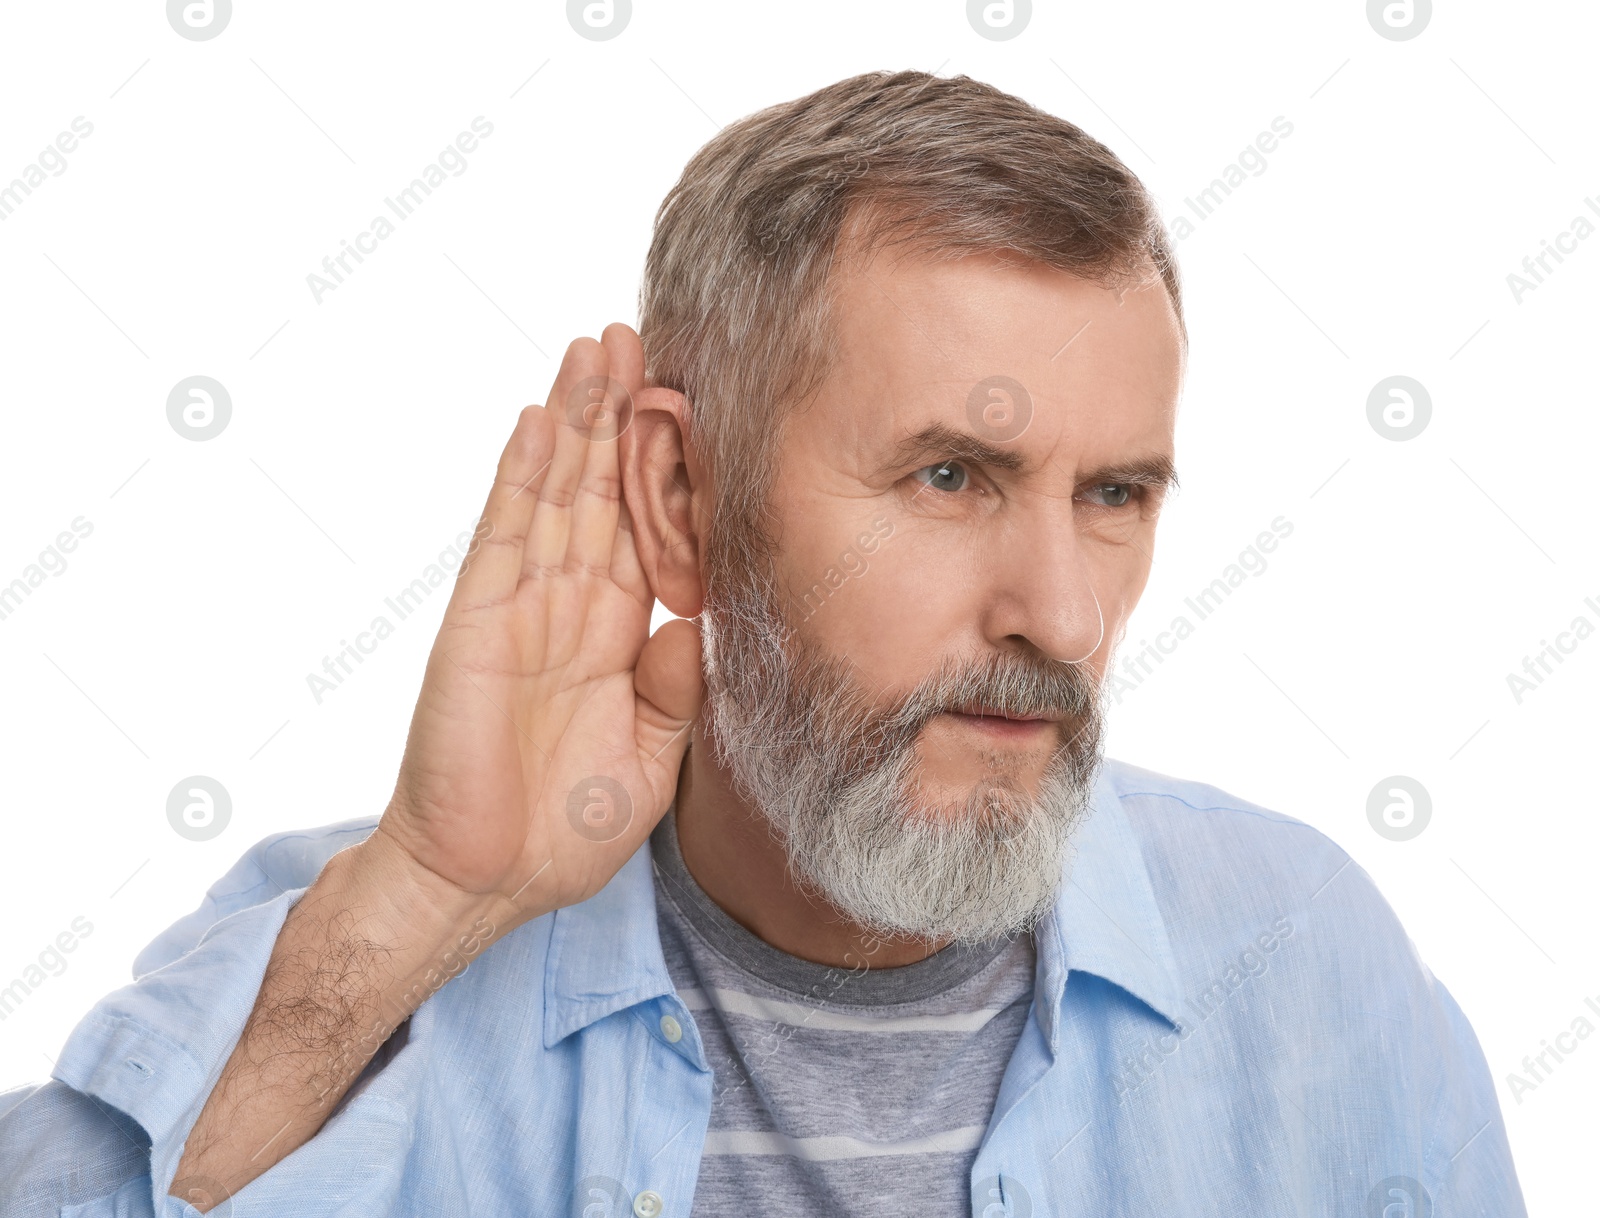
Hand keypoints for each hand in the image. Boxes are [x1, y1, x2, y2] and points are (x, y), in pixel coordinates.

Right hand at [373, 323, 701, 921]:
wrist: (489, 881)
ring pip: (554, 491)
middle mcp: (567, 604)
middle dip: (619, 413)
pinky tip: (540, 419)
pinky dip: (522, 475)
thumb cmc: (563, 828)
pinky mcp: (479, 620)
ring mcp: (520, 605)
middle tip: (639, 336)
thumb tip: (700, 622)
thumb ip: (679, 685)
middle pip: (598, 488)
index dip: (666, 469)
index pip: (646, 530)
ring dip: (575, 418)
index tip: (693, 405)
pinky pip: (504, 534)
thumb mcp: (656, 752)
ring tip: (595, 346)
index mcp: (613, 634)